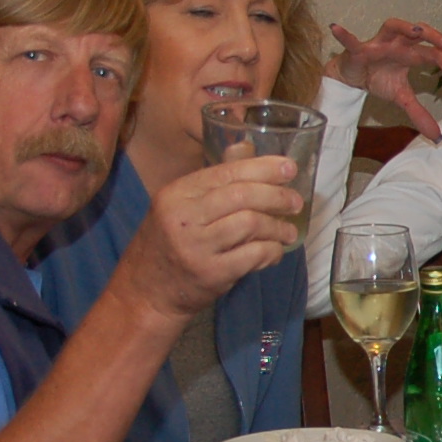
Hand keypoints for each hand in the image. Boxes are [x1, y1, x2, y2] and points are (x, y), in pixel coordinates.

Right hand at [120, 157, 300, 320]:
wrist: (145, 292)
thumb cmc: (168, 244)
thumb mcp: (180, 206)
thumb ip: (214, 181)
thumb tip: (248, 148)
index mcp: (177, 193)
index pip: (227, 172)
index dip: (263, 168)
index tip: (289, 169)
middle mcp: (184, 216)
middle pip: (242, 196)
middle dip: (276, 196)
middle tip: (295, 202)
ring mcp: (196, 246)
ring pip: (251, 224)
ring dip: (277, 227)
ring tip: (288, 231)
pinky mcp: (210, 273)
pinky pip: (252, 255)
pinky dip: (271, 251)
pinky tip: (275, 251)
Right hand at [326, 19, 441, 140]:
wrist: (353, 78)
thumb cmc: (379, 79)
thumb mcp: (401, 98)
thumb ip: (419, 114)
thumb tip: (438, 137)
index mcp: (412, 54)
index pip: (434, 55)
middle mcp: (398, 44)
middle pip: (419, 34)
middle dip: (433, 36)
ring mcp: (378, 44)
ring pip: (393, 26)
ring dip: (404, 27)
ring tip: (416, 30)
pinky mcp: (358, 49)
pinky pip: (351, 42)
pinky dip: (344, 36)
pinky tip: (335, 28)